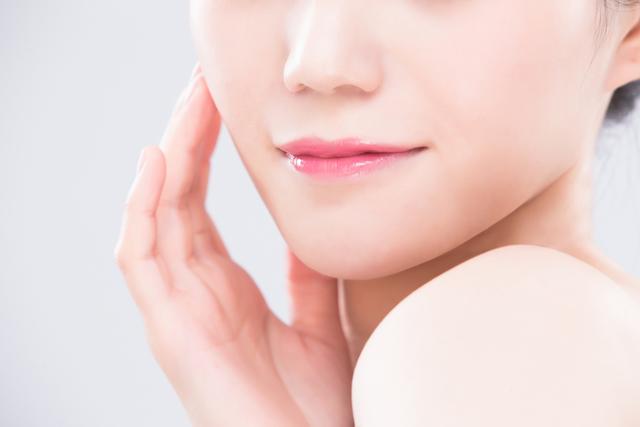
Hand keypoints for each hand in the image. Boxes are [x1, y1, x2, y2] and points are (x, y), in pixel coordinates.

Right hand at [114, 64, 353, 426]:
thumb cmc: (310, 405)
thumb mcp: (318, 323)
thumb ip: (307, 277)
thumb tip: (308, 229)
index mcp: (223, 288)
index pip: (200, 204)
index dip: (206, 152)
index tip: (221, 106)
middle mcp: (193, 291)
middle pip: (177, 198)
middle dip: (187, 137)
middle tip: (202, 83)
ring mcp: (178, 310)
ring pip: (157, 215)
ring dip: (168, 156)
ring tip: (186, 104)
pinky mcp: (171, 331)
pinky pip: (141, 258)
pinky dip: (142, 208)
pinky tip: (156, 162)